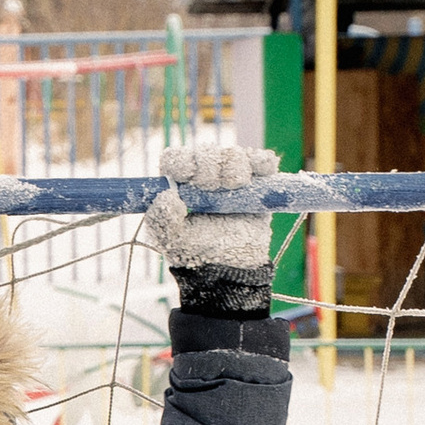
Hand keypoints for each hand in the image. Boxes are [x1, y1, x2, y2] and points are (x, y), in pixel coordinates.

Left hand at [147, 138, 276, 308]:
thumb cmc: (196, 255)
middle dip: (210, 164)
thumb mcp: (172, 240)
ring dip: (235, 164)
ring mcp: (231, 180)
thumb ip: (162, 219)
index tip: (189, 174)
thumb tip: (166, 194)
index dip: (183, 160)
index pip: (177, 159)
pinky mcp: (257, 186)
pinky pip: (263, 163)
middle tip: (215, 184)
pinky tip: (261, 169)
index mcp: (179, 186)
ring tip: (237, 183)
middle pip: (207, 153)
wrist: (229, 271)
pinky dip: (262, 161)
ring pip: (234, 155)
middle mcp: (204, 179)